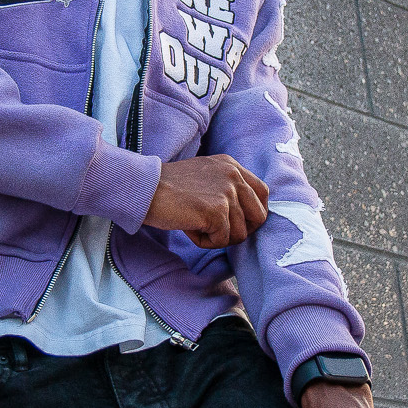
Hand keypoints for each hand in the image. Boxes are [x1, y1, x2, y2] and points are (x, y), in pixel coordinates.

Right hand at [144, 154, 268, 247]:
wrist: (145, 188)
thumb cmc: (168, 187)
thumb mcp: (204, 176)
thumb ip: (226, 187)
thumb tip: (244, 217)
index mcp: (232, 166)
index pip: (262, 193)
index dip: (254, 214)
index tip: (239, 224)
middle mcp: (233, 176)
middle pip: (259, 216)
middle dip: (241, 231)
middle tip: (218, 231)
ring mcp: (227, 193)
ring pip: (239, 234)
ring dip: (217, 237)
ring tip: (195, 225)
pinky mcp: (217, 211)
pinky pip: (222, 240)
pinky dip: (204, 241)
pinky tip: (189, 228)